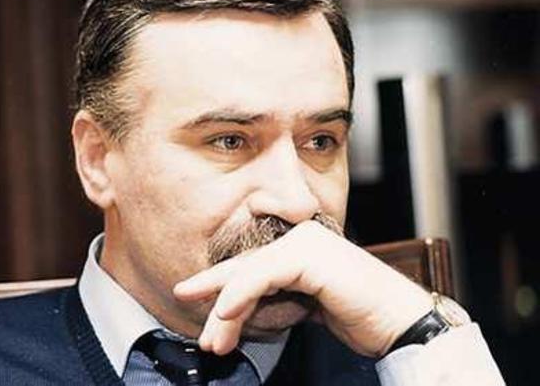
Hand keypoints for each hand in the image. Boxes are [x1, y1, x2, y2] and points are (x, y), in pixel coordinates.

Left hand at [173, 220, 432, 356]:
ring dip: (225, 310)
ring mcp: (304, 243)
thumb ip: (279, 299)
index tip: (199, 299)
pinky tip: (224, 313)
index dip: (223, 282)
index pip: (254, 266)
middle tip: (182, 298)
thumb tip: (242, 312)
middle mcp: (299, 238)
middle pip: (245, 267)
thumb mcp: (306, 306)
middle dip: (212, 289)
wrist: (397, 320)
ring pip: (249, 274)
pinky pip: (263, 275)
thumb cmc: (357, 314)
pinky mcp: (308, 255)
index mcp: (300, 248)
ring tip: (213, 341)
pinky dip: (240, 294)